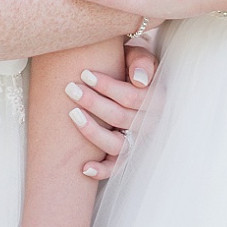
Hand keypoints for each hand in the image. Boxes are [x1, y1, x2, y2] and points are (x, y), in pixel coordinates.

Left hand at [65, 61, 152, 180]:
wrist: (124, 77)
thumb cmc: (129, 64)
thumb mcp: (138, 56)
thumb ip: (141, 62)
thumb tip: (139, 80)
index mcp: (155, 99)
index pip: (132, 97)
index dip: (108, 86)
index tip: (85, 73)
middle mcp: (148, 123)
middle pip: (121, 118)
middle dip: (94, 103)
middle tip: (71, 88)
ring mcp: (136, 140)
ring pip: (118, 144)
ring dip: (93, 132)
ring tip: (72, 114)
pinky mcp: (124, 153)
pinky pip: (116, 167)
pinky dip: (102, 170)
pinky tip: (85, 167)